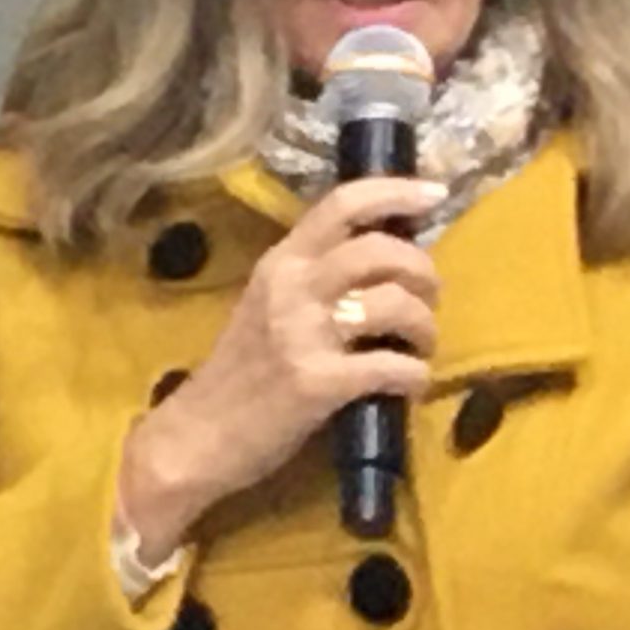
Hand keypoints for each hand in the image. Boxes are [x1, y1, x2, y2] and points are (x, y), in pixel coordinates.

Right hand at [118, 176, 446, 556]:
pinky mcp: (318, 383)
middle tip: (428, 300)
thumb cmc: (239, 375)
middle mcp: (292, 286)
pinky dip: (416, 376)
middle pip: (382, 250)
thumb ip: (314, 279)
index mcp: (280, 262)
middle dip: (423, 273)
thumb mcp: (268, 307)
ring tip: (419, 347)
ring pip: (396, 303)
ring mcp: (303, 334)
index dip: (396, 191)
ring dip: (424, 327)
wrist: (194, 439)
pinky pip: (394, 367)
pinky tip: (410, 386)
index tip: (435, 193)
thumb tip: (387, 261)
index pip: (342, 204)